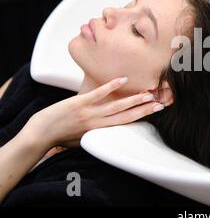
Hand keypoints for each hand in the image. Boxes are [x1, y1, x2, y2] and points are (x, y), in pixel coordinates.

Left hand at [24, 77, 164, 149]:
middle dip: (144, 109)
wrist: (40, 135)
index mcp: (100, 131)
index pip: (126, 122)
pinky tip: (122, 79)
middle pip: (126, 115)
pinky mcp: (79, 103)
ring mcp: (89, 112)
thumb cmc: (60, 138)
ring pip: (116, 106)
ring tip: (147, 94)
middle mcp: (98, 123)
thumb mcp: (82, 138)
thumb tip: (106, 124)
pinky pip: (98, 94)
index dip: (142, 116)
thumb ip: (95, 131)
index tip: (155, 110)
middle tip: (160, 103)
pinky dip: (111, 87)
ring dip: (133, 99)